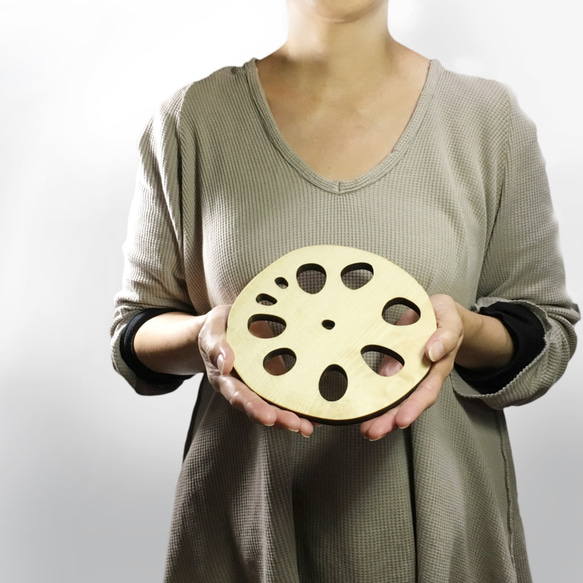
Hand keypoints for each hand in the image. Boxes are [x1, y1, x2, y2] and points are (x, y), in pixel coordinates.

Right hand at [198, 305, 315, 436]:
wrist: (227, 323)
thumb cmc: (217, 328)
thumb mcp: (211, 331)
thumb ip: (216, 346)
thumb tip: (225, 364)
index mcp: (225, 378)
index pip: (238, 396)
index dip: (253, 407)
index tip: (268, 417)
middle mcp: (243, 386)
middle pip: (260, 407)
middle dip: (279, 417)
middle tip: (296, 424)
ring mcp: (261, 383)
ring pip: (276, 404)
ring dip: (293, 416)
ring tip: (309, 425)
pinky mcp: (275, 377)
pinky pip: (287, 392)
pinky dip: (301, 403)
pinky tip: (317, 411)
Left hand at [360, 294, 463, 440]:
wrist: (435, 311)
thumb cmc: (444, 316)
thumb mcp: (450, 319)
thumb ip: (446, 335)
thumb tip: (432, 352)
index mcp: (437, 366)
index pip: (426, 391)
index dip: (414, 407)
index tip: (402, 420)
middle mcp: (420, 375)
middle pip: (406, 404)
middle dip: (390, 420)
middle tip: (373, 432)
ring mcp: (404, 373)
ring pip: (392, 400)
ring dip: (379, 416)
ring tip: (365, 430)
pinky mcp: (390, 368)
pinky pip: (379, 386)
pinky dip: (370, 399)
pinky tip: (357, 409)